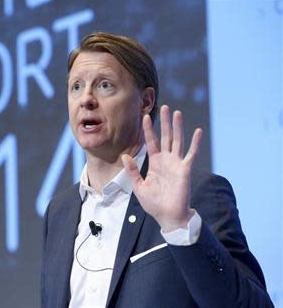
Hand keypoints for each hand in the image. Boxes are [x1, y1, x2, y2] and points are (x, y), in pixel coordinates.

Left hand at [121, 105, 202, 231]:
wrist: (168, 216)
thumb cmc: (154, 203)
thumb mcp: (139, 186)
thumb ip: (133, 171)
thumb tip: (125, 156)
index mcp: (155, 163)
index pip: (151, 142)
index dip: (148, 129)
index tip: (144, 116)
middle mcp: (166, 160)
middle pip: (165, 137)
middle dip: (164, 122)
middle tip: (164, 107)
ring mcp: (176, 163)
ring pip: (177, 141)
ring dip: (177, 127)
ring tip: (177, 113)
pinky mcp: (185, 169)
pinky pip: (191, 154)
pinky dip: (195, 143)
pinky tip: (197, 131)